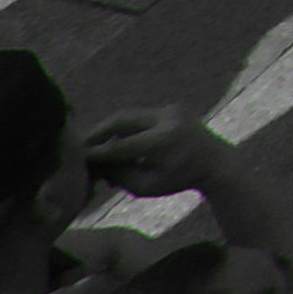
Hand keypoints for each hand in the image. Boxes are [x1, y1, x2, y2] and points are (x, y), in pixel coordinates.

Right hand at [80, 109, 219, 200]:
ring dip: (111, 131)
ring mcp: (171, 109)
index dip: (97, 152)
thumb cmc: (180, 179)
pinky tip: (117, 146)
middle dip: (98, 132)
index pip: (120, 145)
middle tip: (79, 146)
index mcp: (164, 140)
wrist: (215, 161)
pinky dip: (126, 129)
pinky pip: (140, 117)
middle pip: (121, 119)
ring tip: (98, 150)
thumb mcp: (147, 186)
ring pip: (129, 116)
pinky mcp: (171, 108)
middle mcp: (168, 119)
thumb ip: (119, 176)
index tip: (77, 159)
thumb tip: (94, 165)